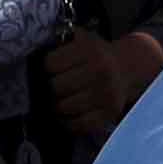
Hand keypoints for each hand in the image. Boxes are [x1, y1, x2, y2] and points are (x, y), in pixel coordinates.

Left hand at [38, 24, 162, 139]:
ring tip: (58, 100)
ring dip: (57, 105)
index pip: (51, 64)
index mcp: (90, 50)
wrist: (127, 67)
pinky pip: (79, 124)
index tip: (49, 70)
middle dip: (50, 88)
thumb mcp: (83, 39)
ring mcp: (105, 95)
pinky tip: (66, 115)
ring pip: (64, 106)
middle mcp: (100, 72)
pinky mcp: (109, 113)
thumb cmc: (97, 54)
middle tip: (52, 87)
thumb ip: (63, 40)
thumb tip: (35, 47)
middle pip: (56, 87)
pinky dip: (68, 122)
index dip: (46, 68)